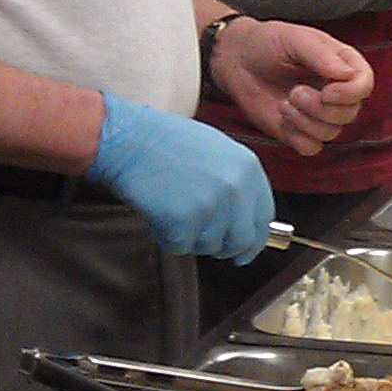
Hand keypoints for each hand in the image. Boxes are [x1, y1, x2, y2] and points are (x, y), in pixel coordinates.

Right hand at [86, 91, 276, 257]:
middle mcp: (235, 188)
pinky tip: (158, 211)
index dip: (254, 240)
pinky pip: (180, 247)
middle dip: (223, 247)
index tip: (245, 252)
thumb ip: (236, 183)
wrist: (128, 139)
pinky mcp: (183, 222)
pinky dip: (166, 236)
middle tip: (203, 240)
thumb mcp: (217, 151)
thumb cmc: (166, 142)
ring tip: (172, 207)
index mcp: (248, 168)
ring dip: (190, 237)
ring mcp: (210, 206)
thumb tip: (246, 221)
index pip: (263, 217)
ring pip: (209, 245)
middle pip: (241, 240)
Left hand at [210, 18, 374, 155]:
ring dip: (305, 121)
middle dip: (320, 108)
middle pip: (350, 113)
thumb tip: (347, 76)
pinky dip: (297, 137)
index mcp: (342, 65)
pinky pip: (312, 147)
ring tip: (284, 102)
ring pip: (331, 132)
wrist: (238, 60)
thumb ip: (322, 56)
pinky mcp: (301, 131)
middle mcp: (336, 91)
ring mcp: (319, 114)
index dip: (351, 93)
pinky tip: (282, 119)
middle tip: (295, 92)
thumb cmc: (268, 43)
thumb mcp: (295, 39)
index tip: (327, 91)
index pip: (364, 85)